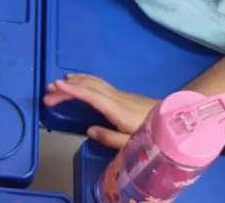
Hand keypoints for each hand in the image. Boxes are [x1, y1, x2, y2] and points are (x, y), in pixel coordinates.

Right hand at [42, 74, 156, 148]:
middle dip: (67, 86)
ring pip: (94, 82)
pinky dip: (85, 81)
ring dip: (76, 81)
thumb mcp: (132, 143)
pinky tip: (82, 83)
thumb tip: (89, 130)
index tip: (55, 85)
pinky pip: (99, 84)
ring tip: (60, 83)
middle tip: (48, 91)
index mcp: (116, 109)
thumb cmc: (155, 133)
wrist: (176, 119)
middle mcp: (116, 97)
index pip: (90, 95)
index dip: (72, 90)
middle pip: (88, 86)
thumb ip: (110, 138)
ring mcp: (120, 94)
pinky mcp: (123, 96)